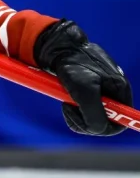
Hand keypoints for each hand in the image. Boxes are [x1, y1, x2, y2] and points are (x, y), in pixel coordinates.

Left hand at [34, 19, 132, 135]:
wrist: (54, 48)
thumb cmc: (72, 64)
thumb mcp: (85, 91)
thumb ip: (95, 114)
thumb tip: (98, 130)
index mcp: (120, 90)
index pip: (122, 120)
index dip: (106, 128)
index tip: (87, 123)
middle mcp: (112, 92)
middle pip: (104, 122)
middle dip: (85, 121)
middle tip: (69, 109)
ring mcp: (98, 91)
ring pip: (89, 117)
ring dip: (76, 115)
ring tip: (65, 101)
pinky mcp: (84, 90)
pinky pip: (80, 109)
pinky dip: (71, 108)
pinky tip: (64, 98)